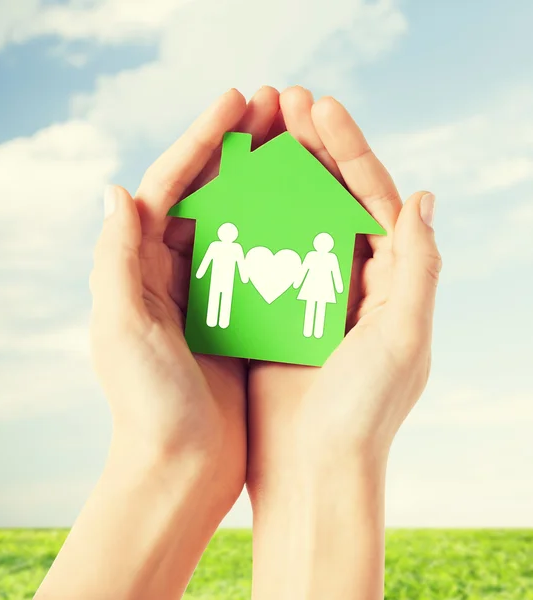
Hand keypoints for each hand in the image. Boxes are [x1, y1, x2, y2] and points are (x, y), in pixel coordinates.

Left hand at [90, 87, 278, 499]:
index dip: (202, 140)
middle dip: (238, 147)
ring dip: (264, 180)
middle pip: (206, 193)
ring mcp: (207, 292)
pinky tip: (310, 206)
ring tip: (297, 142)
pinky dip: (281, 230)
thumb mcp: (122, 328)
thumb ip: (114, 259)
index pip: (168, 186)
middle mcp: (169, 273)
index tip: (237, 100)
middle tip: (275, 105)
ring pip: (238, 220)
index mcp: (138, 269)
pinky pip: (261, 260)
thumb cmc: (148, 406)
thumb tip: (117, 190)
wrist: (181, 469)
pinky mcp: (236, 317)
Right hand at [246, 87, 440, 597]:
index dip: (348, 148)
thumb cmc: (362, 414)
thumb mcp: (403, 338)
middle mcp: (354, 282)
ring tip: (253, 134)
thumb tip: (421, 197)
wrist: (313, 471)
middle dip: (310, 148)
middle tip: (280, 102)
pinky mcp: (275, 312)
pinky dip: (249, 222)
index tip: (316, 107)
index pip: (372, 196)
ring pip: (293, 219)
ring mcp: (310, 293)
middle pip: (331, 198)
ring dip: (275, 175)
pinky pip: (261, 255)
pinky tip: (228, 193)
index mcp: (390, 281)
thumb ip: (418, 267)